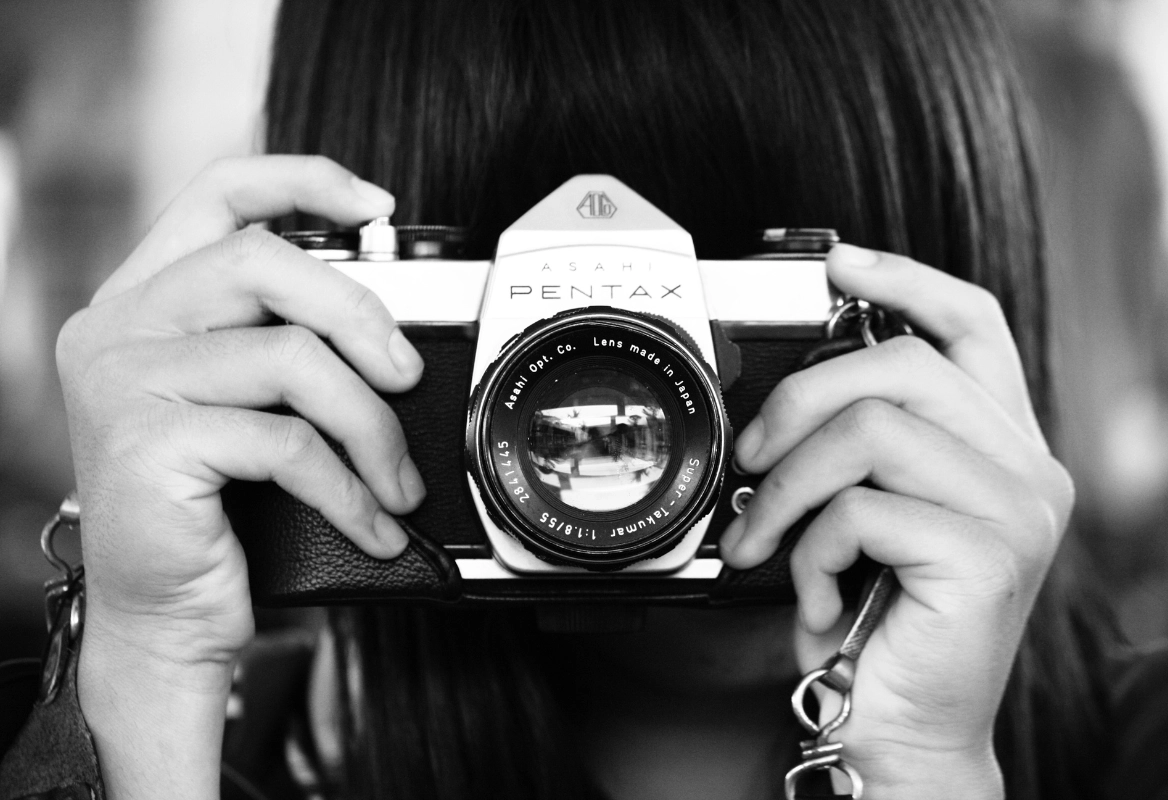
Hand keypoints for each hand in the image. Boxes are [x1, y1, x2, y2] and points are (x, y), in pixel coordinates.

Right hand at [56, 155, 422, 798]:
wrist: (160, 614)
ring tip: (395, 479)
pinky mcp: (149, 446)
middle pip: (264, 262)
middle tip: (405, 376)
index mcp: (144, 299)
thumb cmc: (212, 510)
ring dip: (370, 426)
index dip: (303, 181)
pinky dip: (349, 488)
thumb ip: (279, 340)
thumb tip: (382, 320)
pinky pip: (288, 444)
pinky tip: (372, 522)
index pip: (218, 194)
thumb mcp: (243, 404)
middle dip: (361, 317)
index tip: (377, 206)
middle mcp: (122, 327)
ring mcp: (125, 383)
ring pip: (290, 358)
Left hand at [719, 244, 1072, 798]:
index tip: (836, 264)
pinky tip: (814, 593)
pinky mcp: (988, 557)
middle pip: (902, 365)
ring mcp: (1016, 511)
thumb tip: (782, 397)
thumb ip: (859, 446)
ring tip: (761, 540)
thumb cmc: (879, 619)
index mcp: (1000, 445)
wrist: (904, 726)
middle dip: (800, 400)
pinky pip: (860, 509)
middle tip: (751, 458)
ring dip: (786, 487)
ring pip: (870, 430)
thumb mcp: (868, 513)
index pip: (973, 326)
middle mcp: (1025, 468)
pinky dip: (809, 551)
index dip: (905, 280)